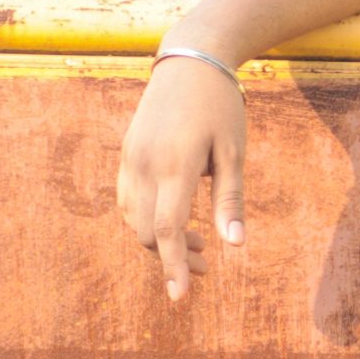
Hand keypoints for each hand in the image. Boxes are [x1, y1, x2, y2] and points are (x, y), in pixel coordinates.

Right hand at [114, 54, 247, 302]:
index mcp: (176, 164)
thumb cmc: (220, 106)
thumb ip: (230, 199)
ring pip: (134, 219)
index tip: (182, 296)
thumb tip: (234, 247)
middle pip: (147, 231)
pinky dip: (148, 220)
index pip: (168, 228)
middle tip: (207, 263)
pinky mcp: (125, 155)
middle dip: (173, 256)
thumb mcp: (234, 151)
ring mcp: (129, 159)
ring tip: (198, 242)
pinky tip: (175, 219)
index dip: (174, 265)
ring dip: (161, 240)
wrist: (188, 61)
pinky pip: (128, 201)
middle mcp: (144, 164)